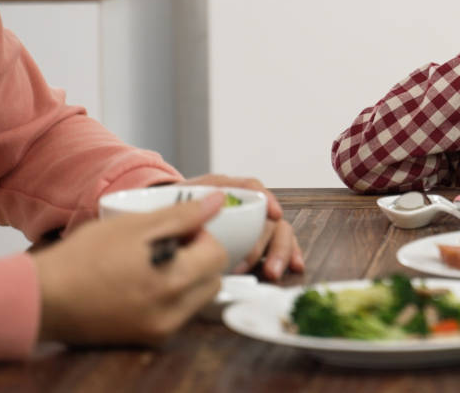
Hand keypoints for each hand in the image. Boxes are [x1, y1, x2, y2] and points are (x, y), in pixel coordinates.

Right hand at [35, 192, 228, 345]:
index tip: (180, 230)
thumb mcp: (133, 225)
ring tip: (155, 263)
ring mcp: (159, 330)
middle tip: (170, 244)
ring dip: (188, 278)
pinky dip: (171, 297)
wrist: (41, 299)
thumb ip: (181, 215)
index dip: (201, 236)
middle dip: (200, 258)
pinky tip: (144, 282)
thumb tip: (217, 203)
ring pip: (197, 298)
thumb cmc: (82, 259)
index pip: (217, 255)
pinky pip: (177, 314)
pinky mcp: (146, 339)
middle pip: (212, 279)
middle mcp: (172, 313)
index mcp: (173, 282)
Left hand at [180, 174, 303, 279]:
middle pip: (268, 216)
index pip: (251, 187)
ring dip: (281, 251)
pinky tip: (295, 266)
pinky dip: (289, 254)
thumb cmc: (172, 214)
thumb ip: (186, 205)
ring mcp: (254, 224)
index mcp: (225, 190)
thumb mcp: (172, 206)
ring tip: (273, 273)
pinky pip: (279, 245)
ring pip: (279, 231)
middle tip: (252, 264)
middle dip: (267, 241)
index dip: (265, 198)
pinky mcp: (256, 243)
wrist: (163, 228)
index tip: (273, 213)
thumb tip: (209, 205)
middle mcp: (245, 205)